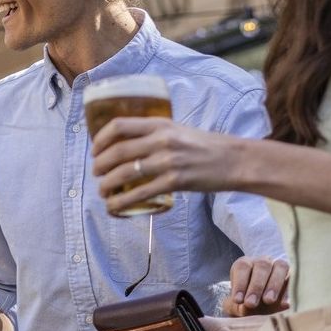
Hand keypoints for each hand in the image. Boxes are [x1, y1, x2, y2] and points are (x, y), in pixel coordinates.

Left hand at [90, 117, 250, 211]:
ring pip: (124, 173)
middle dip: (99, 165)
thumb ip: (153, 134)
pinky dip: (122, 201)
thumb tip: (124, 146)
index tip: (95, 150)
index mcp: (160, 124)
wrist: (235, 160)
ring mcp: (168, 161)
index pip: (118, 126)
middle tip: (96, 173)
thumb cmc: (205, 145)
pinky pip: (140, 194)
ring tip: (103, 190)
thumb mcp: (177, 130)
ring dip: (106, 184)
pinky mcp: (175, 182)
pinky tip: (114, 206)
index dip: (100, 139)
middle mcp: (162, 140)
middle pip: (117, 151)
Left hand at [222, 256, 289, 315]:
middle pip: (262, 266)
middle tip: (251, 304)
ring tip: (268, 301)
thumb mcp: (238, 306)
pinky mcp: (294, 276)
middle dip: (256, 286)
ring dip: (274, 284)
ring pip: (280, 267)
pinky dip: (289, 291)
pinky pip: (294, 279)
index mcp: (246, 264)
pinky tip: (285, 304)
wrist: (264, 309)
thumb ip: (236, 307)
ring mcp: (280, 267)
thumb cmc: (247, 304)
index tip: (238, 300)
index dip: (240, 283)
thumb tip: (244, 308)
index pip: (242, 267)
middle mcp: (263, 262)